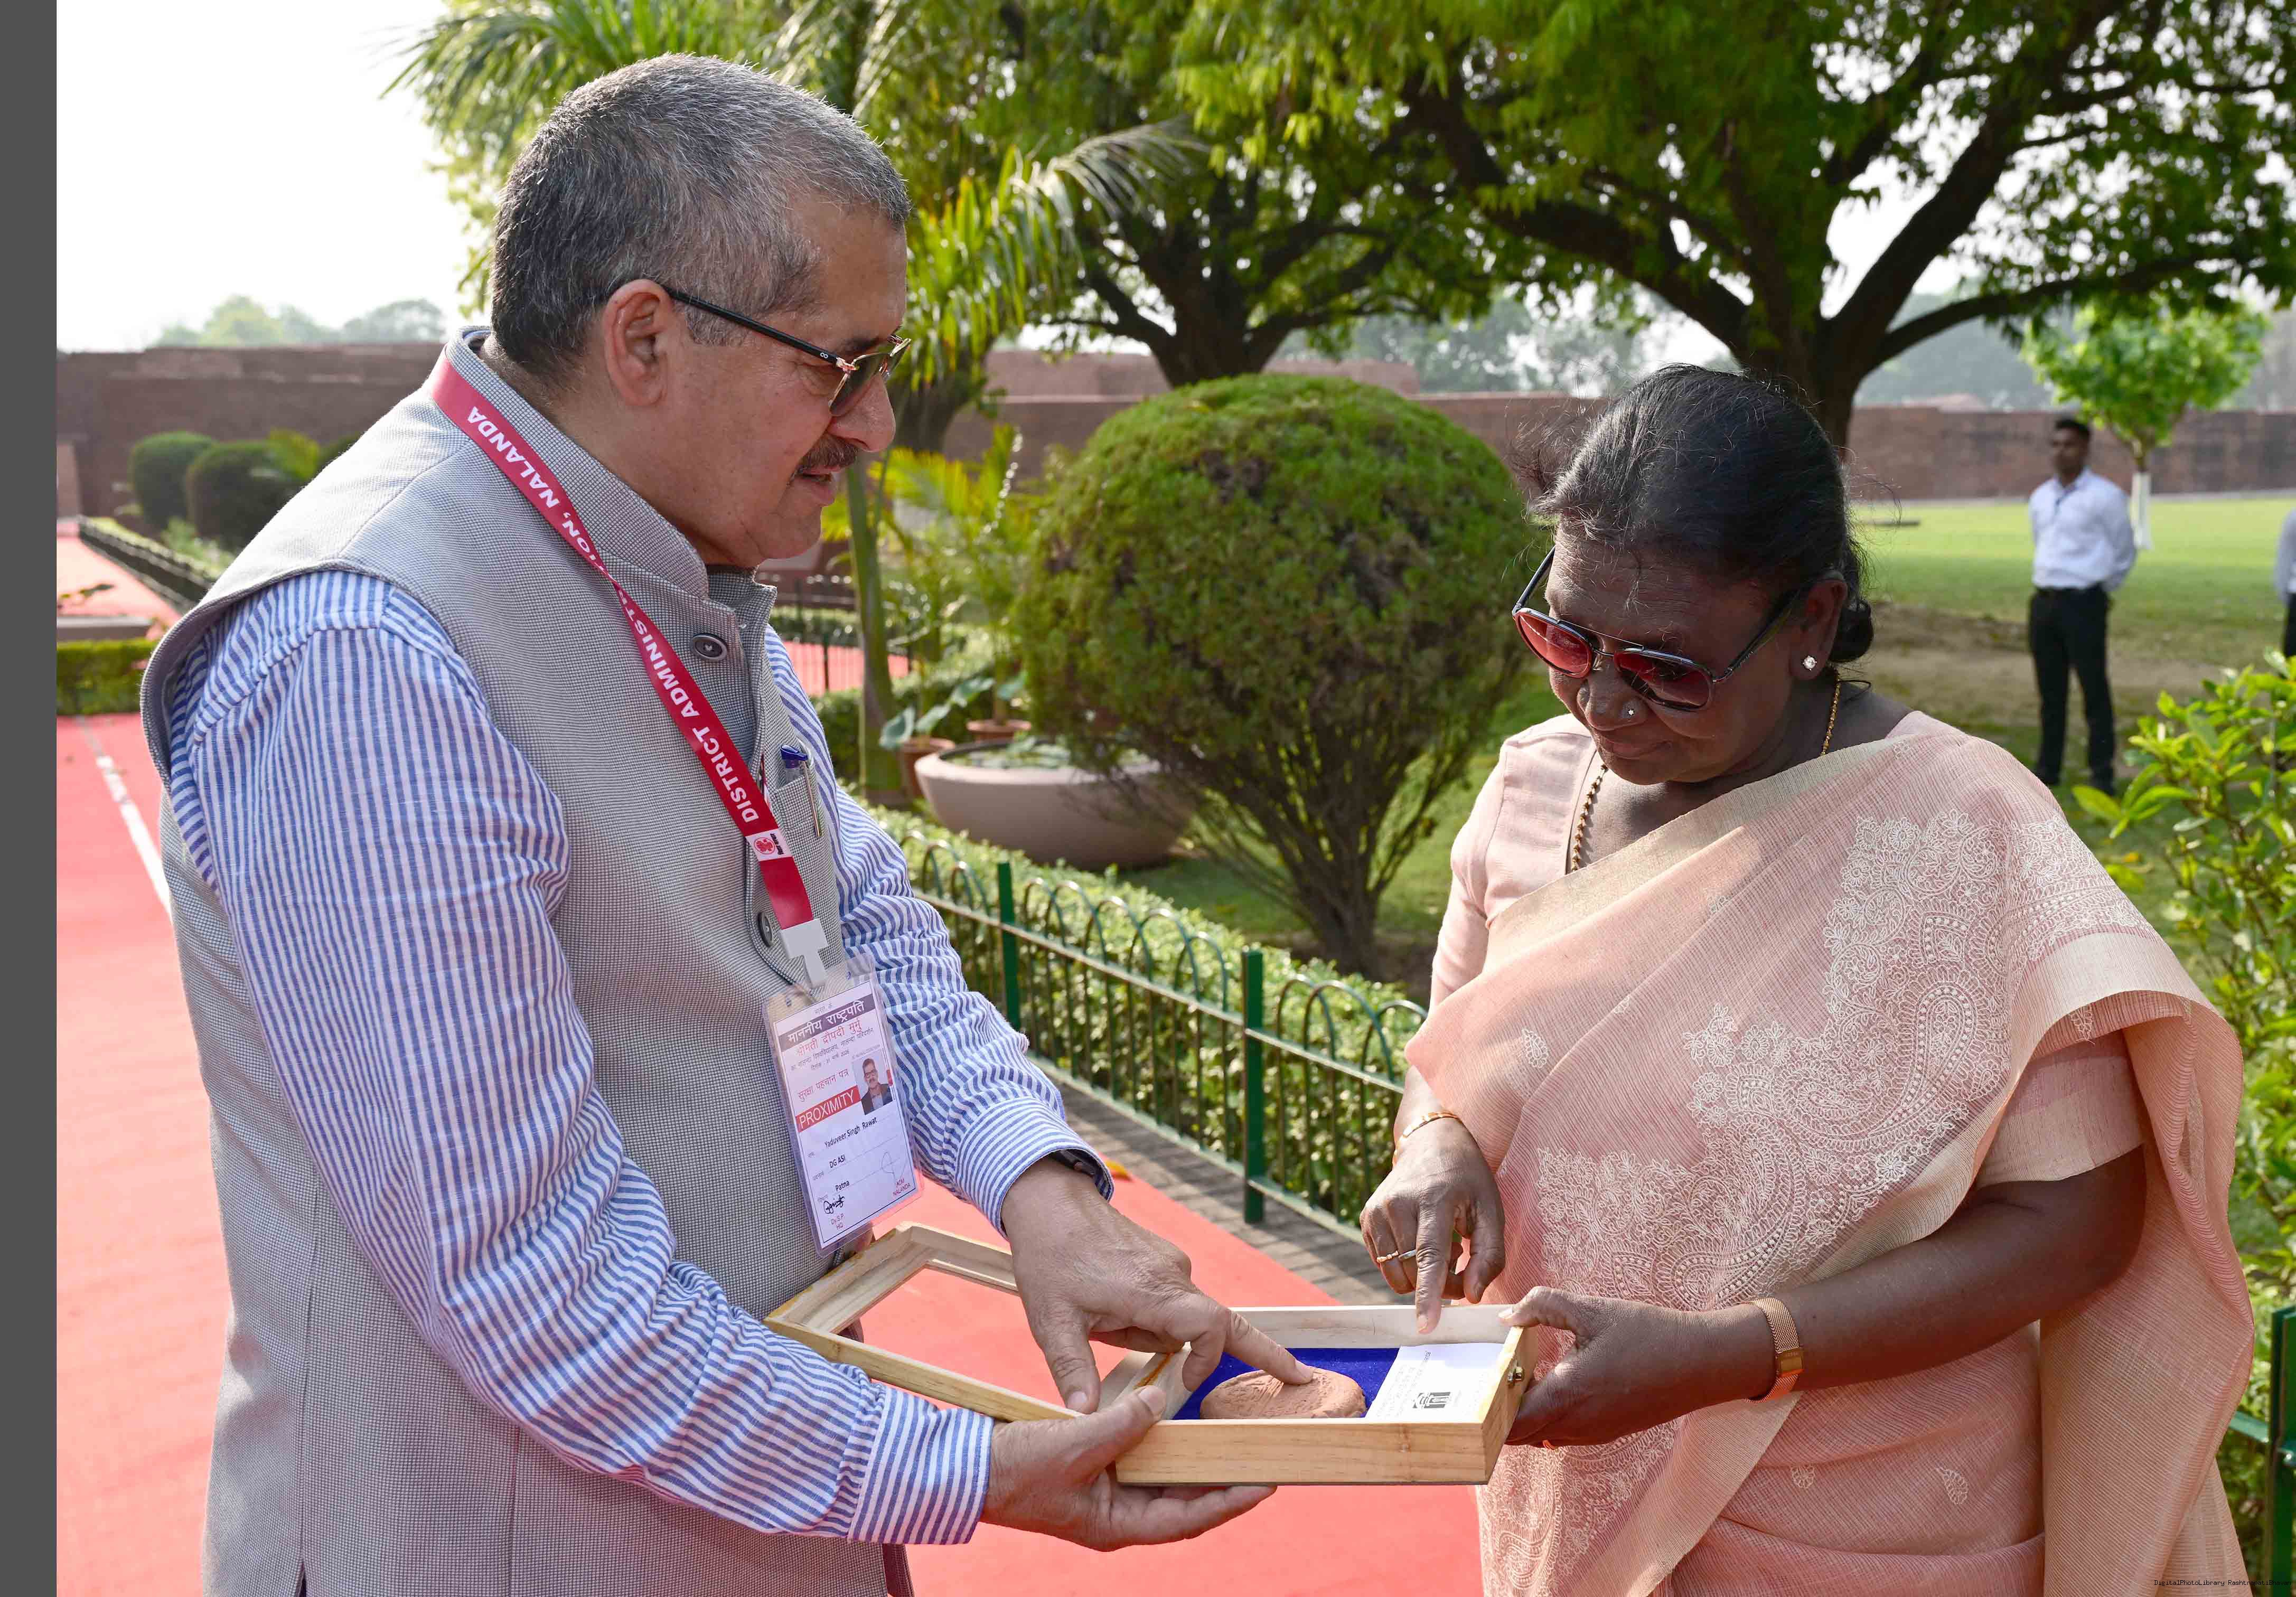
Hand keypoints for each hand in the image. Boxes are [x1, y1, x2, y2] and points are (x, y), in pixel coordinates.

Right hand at [982, 1385, 1274, 1548]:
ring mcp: (1107, 1493)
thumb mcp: (1074, 1445)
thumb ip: (1122, 1424)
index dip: (1228, 1502)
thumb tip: (1160, 1403)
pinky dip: (1163, 1443)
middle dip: (1220, 1479)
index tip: (1264, 1484)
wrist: (966, 1467)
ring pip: (1165, 1479)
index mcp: (1116, 1525)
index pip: (1188, 1519)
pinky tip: (1181, 1422)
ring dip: (1195, 1460)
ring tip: (1232, 1436)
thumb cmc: (1015, 1470)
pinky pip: (1142, 1459)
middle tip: (1260, 1454)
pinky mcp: (1096, 1470)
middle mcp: (1118, 1514)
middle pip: (1184, 1501)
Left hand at [1000, 1156, 1310, 1410]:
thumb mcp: (1052, 1321)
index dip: (1209, 1360)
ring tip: (1101, 1323)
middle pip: (1227, 1320)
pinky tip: (1108, 1310)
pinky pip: (1172, 1300)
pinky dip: (1153, 1317)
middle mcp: (1173, 1276)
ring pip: (1185, 1316)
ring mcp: (1172, 1265)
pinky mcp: (1164, 1260)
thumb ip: (1072, 1371)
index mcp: (1152, 1291)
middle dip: (1265, 1351)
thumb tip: (1084, 1418)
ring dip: (1159, 1336)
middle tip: (1299, 1378)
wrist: (1051, 1201)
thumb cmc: (1050, 1257)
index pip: (1211, 1326)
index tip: (1186, 1383)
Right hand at [1359, 1117, 1505, 1331]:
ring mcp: (1376, 1211)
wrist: (1431, 1143)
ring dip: (1421, 1277)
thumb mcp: (1491, 1209)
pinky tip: (1421, 1240)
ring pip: (1396, 1275)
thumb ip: (1489, 1255)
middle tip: (1461, 1260)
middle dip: (1440, 1284)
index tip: (1425, 1325)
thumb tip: (1472, 1296)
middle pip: (1414, 1272)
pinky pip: (1385, 1265)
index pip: (1428, 1255)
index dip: (1428, 1294)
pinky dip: (1405, 1266)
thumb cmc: (1467, 1179)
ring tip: (1442, 1247)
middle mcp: (1397, 1204)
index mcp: (1433, 1199)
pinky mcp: (1365, 1219)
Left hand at [1501, 1289, 1775, 1447]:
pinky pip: (1562, 1434)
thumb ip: (1543, 1306)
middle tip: (1489, 1377)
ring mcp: (1594, 1433)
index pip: (1509, 1423)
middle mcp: (1577, 1424)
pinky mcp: (1607, 1432)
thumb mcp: (1593, 1310)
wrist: (1704, 1362)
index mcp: (1568, 1395)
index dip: (1485, 1409)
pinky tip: (1549, 1384)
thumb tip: (1507, 1316)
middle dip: (1497, 1413)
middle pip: (1518, 1436)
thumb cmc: (1650, 1334)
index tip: (1474, 1382)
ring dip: (1522, 1416)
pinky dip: (1545, 1418)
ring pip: (1540, 1436)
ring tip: (1516, 1378)